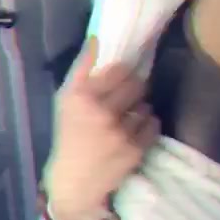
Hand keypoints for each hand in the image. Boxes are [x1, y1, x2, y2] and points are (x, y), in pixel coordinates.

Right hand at [44, 37, 159, 218]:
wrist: (75, 181)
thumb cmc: (70, 135)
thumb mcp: (66, 100)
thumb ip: (81, 68)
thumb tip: (97, 38)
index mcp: (82, 97)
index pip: (120, 70)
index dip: (124, 74)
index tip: (121, 80)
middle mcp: (102, 112)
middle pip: (137, 86)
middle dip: (135, 90)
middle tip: (128, 98)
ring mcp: (120, 132)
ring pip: (146, 106)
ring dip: (141, 110)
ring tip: (128, 119)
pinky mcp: (135, 149)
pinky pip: (153, 125)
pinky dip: (147, 126)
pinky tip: (133, 133)